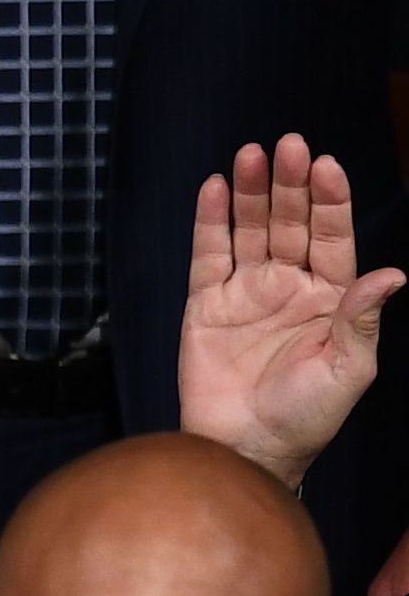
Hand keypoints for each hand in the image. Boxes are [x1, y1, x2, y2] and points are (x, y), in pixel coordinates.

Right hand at [178, 136, 393, 490]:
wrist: (245, 448)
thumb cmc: (306, 416)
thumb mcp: (349, 370)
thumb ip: (362, 319)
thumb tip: (393, 274)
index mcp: (331, 299)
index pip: (332, 238)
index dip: (330, 202)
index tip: (326, 167)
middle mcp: (290, 287)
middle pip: (290, 224)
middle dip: (290, 185)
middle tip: (289, 146)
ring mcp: (247, 293)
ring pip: (250, 230)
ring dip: (252, 192)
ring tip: (251, 155)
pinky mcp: (206, 305)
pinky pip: (208, 255)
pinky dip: (210, 222)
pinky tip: (216, 188)